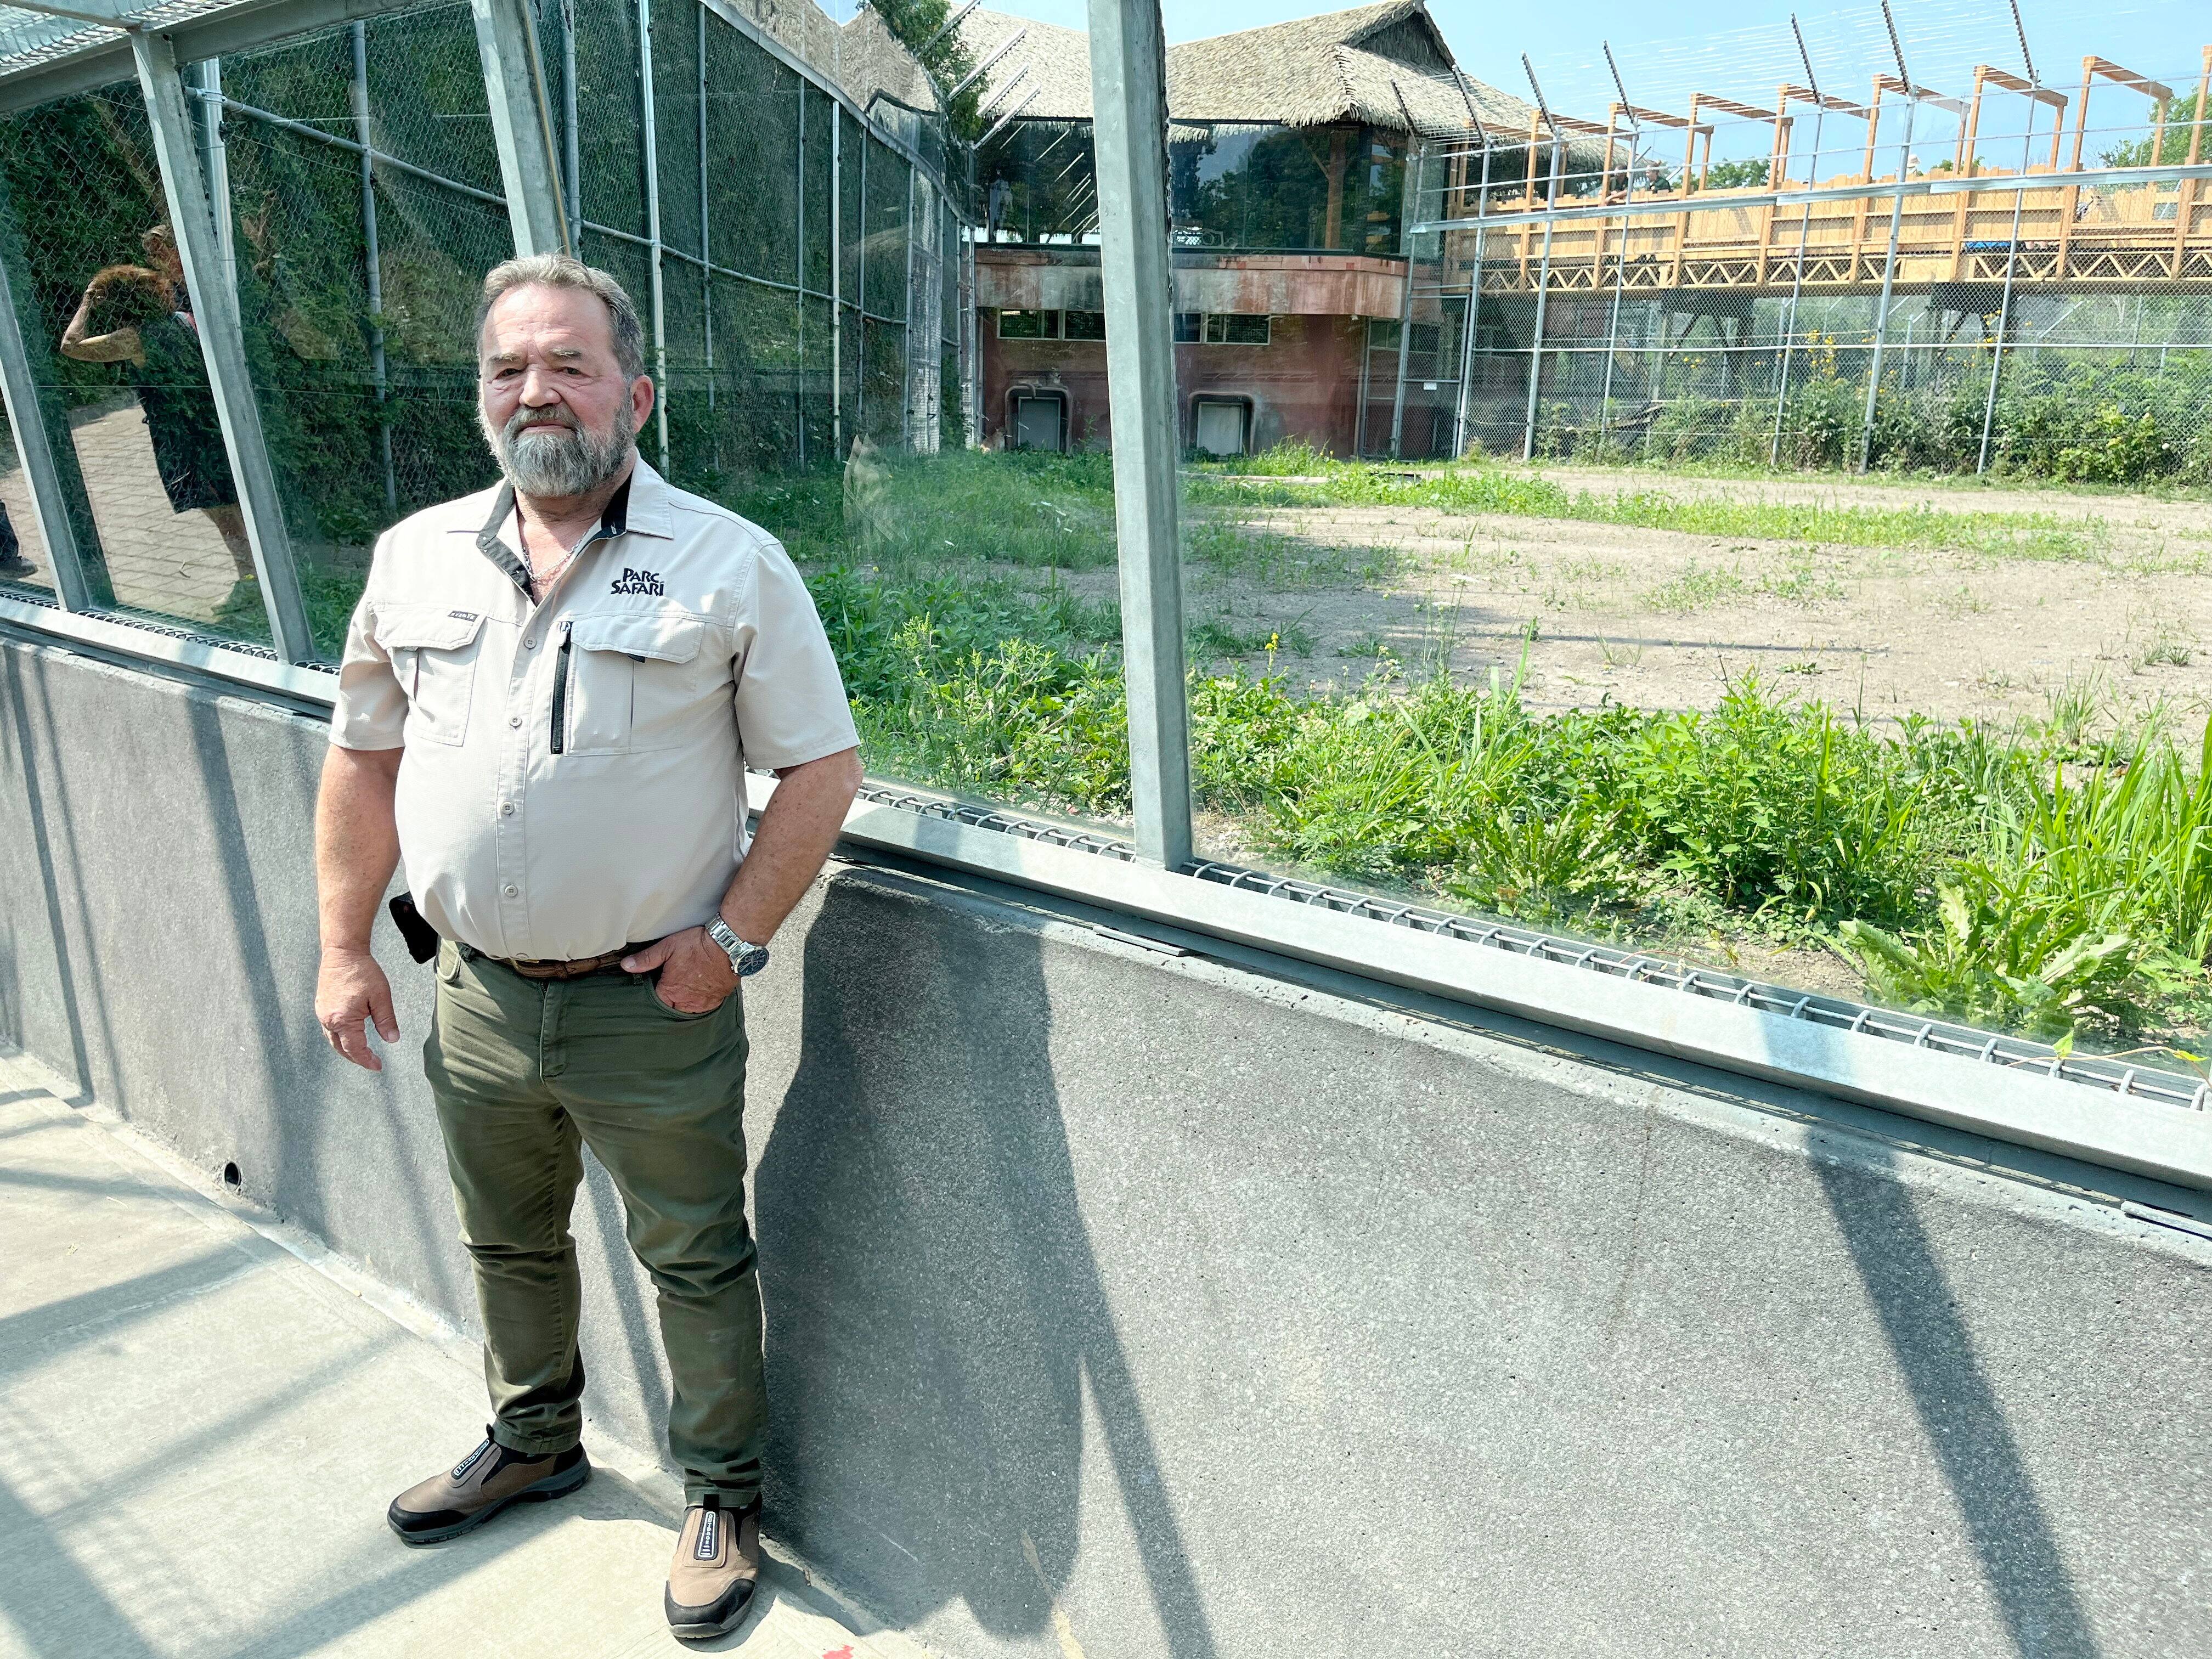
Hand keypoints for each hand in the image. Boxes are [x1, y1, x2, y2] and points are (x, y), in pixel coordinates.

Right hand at [317, 946, 397, 1070]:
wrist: (342, 952)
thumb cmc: (362, 972)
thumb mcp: (380, 996)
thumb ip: (386, 1020)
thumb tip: (392, 1040)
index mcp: (343, 1020)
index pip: (355, 1049)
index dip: (366, 1060)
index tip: (378, 1066)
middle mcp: (328, 1019)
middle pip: (341, 1048)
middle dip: (356, 1058)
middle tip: (372, 1063)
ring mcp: (322, 1013)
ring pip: (333, 1040)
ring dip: (346, 1050)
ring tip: (361, 1054)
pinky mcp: (321, 1006)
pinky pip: (328, 1029)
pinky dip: (339, 1038)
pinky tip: (348, 1037)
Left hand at [621, 927, 736, 1014]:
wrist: (729, 945)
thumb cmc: (698, 945)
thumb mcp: (668, 947)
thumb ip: (646, 959)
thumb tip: (626, 966)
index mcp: (671, 991)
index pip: (655, 1003)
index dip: (653, 995)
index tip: (655, 987)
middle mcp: (686, 1002)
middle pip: (671, 1010)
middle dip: (669, 1002)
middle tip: (670, 988)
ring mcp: (703, 1003)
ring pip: (687, 1011)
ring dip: (683, 1003)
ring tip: (684, 990)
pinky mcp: (717, 1001)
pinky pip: (703, 1008)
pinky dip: (699, 1002)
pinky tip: (698, 991)